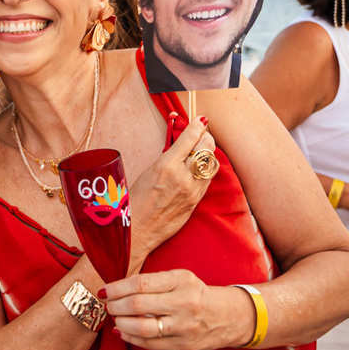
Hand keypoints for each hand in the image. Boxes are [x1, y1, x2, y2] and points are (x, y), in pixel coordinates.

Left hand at [103, 268, 239, 349]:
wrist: (226, 316)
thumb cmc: (195, 293)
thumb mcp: (179, 278)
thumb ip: (153, 282)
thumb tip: (117, 289)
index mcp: (181, 281)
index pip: (141, 284)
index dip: (117, 288)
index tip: (105, 291)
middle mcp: (183, 304)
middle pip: (138, 306)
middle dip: (116, 306)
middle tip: (108, 305)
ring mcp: (183, 327)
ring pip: (142, 328)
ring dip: (121, 323)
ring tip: (114, 317)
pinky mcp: (182, 346)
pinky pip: (150, 343)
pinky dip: (131, 337)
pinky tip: (122, 331)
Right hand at [127, 117, 214, 267]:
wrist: (138, 230)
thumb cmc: (135, 200)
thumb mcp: (148, 171)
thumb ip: (168, 157)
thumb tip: (181, 142)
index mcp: (166, 166)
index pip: (190, 138)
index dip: (197, 125)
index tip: (201, 119)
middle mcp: (183, 177)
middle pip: (207, 148)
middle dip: (206, 137)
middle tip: (202, 134)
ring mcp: (192, 191)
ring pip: (212, 163)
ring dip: (209, 153)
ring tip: (202, 150)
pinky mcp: (196, 202)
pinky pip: (208, 180)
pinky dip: (207, 169)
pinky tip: (199, 168)